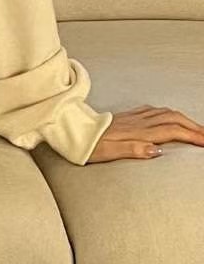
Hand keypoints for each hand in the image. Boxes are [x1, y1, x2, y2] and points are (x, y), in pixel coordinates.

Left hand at [87, 105, 203, 162]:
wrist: (72, 131)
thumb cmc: (88, 146)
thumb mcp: (108, 153)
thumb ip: (133, 150)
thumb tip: (157, 150)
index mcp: (137, 133)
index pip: (172, 132)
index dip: (191, 136)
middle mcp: (139, 122)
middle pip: (175, 120)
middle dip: (194, 127)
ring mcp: (134, 117)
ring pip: (167, 113)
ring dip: (185, 119)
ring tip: (196, 128)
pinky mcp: (128, 116)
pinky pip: (155, 110)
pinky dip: (169, 113)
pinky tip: (169, 115)